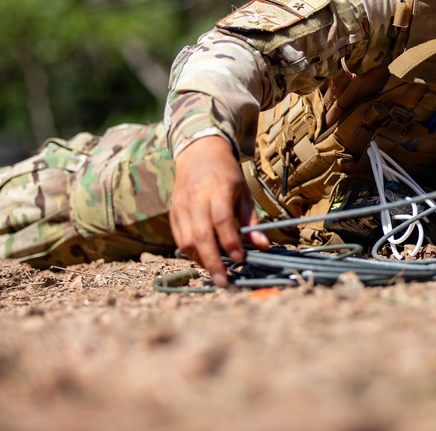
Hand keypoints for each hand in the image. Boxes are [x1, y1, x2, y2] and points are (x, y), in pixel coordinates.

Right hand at [169, 136, 269, 285]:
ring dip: (201, 260)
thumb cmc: (227, 175)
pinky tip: (204, 260)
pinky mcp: (173, 213)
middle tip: (224, 281)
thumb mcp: (244, 192)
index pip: (221, 221)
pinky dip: (191, 253)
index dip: (230, 242)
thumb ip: (251, 220)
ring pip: (186, 240)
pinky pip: (179, 238)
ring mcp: (181, 206)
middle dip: (213, 261)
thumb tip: (263, 246)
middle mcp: (196, 199)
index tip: (240, 259)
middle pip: (201, 235)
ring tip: (216, 273)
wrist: (198, 154)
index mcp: (217, 190)